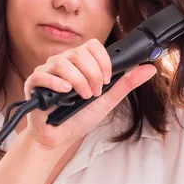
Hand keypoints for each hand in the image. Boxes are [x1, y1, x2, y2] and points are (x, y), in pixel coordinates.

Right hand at [20, 38, 156, 153]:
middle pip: (79, 52)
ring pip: (64, 63)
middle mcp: (63, 62)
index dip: (103, 61)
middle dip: (93, 74)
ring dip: (79, 81)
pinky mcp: (34, 83)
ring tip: (82, 97)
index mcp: (80, 62)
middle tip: (95, 93)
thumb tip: (150, 69)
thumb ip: (126, 83)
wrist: (58, 138)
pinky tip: (65, 93)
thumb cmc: (79, 117)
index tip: (107, 79)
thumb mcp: (107, 100)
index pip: (92, 45)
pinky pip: (43, 74)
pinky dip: (57, 83)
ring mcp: (47, 71)